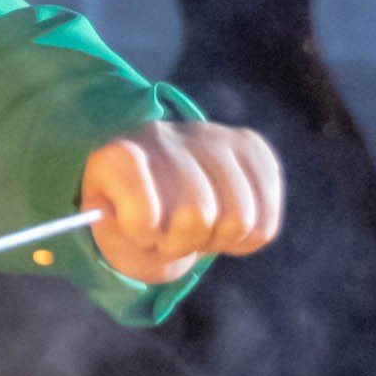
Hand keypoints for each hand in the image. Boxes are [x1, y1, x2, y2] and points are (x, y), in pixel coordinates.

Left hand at [80, 120, 282, 285]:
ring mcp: (213, 136)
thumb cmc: (133, 219)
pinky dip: (245, 238)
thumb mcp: (109, 232)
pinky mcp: (253, 148)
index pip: (143, 213)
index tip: (140, 230)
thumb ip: (110, 231)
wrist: (160, 192)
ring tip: (197, 227)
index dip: (144, 234)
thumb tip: (122, 217)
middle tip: (170, 234)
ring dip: (217, 238)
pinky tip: (223, 223)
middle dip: (183, 241)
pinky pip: (266, 222)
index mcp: (119, 155)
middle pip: (197, 215)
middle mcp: (166, 135)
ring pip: (240, 218)